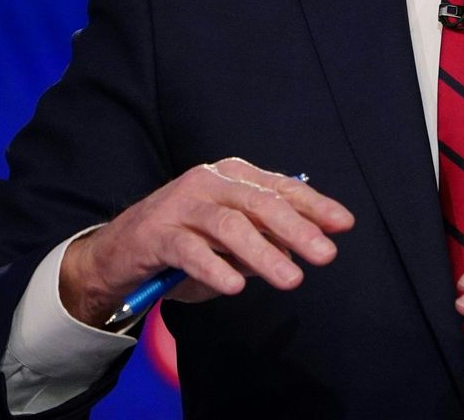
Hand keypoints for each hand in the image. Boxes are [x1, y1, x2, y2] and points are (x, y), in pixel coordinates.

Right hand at [58, 157, 354, 326]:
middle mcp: (209, 182)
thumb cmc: (188, 242)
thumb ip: (266, 238)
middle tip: (325, 254)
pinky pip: (190, 250)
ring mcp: (181, 205)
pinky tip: (235, 286)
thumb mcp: (233, 241)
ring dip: (263, 254)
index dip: (315, 206)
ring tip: (291, 279)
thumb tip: (307, 246)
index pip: (281, 188)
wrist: (120, 254)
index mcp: (234, 176)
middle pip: (260, 203)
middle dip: (297, 229)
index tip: (343, 225)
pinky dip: (215, 268)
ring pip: (229, 226)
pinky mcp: (156, 233)